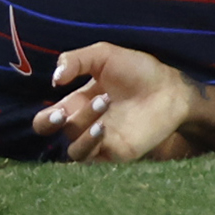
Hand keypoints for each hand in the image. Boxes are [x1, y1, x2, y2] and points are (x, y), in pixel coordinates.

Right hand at [31, 42, 198, 161]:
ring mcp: (99, 141)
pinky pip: (92, 159)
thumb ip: (75, 60)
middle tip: (62, 113)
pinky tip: (102, 127)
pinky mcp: (115, 152)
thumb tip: (54, 79)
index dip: (44, 117)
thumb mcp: (104, 55)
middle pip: (50, 134)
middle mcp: (84, 124)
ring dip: (81, 126)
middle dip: (48, 124)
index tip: (57, 101)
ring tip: (104, 102)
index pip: (46, 119)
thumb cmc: (139, 71)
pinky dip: (91, 144)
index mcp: (77, 103)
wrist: (170, 88)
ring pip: (72, 147)